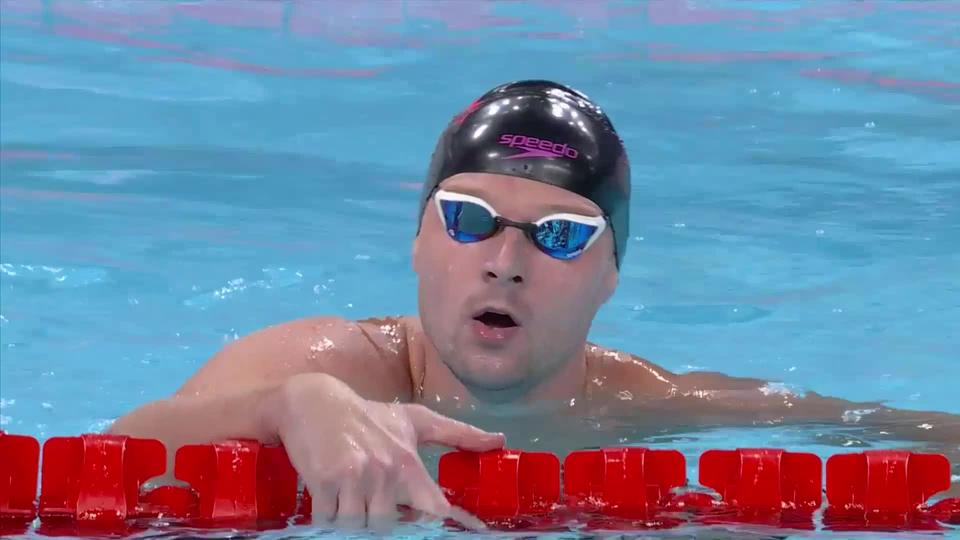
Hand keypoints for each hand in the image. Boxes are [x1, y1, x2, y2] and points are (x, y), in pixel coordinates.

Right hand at [262, 372, 503, 528]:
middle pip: (387, 527)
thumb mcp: (415, 420)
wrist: (313, 401)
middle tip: (371, 502)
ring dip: (352, 521)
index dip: (447, 525)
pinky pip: (328, 520)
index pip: (434, 507)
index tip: (466, 532)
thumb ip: (457, 433)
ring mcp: (352, 477)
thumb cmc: (368, 415)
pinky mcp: (322, 481)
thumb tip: (499, 440)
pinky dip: (327, 517)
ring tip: (349, 499)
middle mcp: (383, 471)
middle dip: (379, 522)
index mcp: (408, 461)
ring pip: (357, 527)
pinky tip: (329, 499)